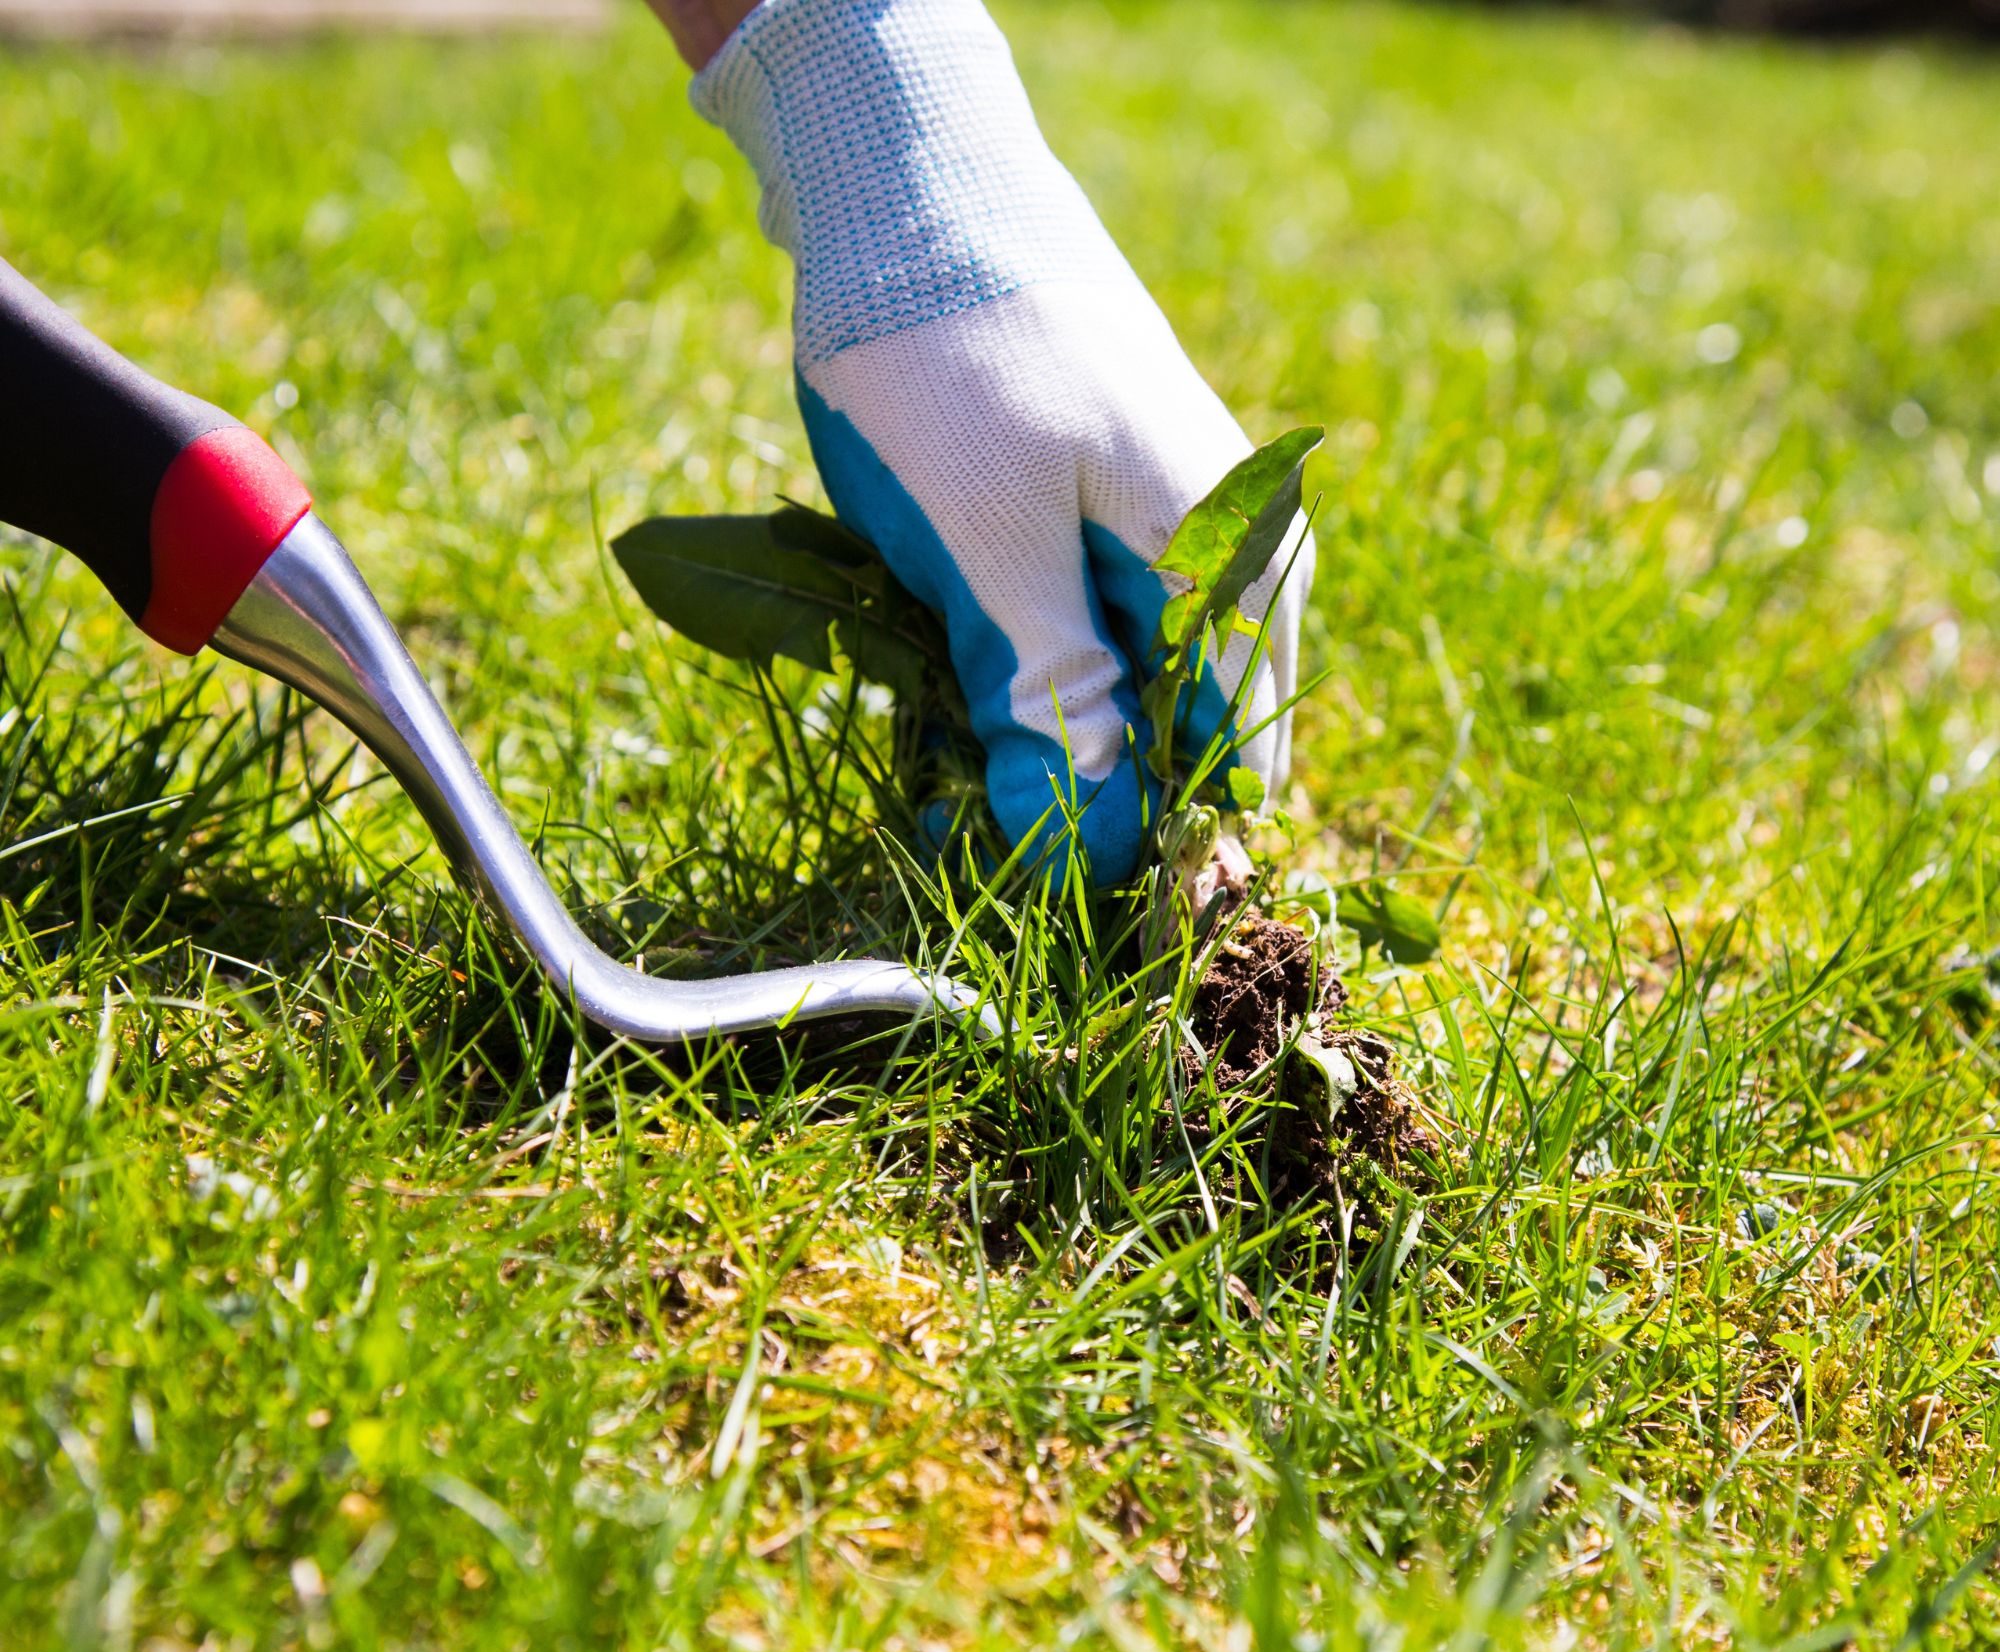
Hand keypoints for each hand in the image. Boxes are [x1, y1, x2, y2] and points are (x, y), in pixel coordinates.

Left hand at [691, 0, 1313, 884]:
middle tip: (970, 818)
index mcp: (1230, 558)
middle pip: (1185, 730)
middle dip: (1086, 789)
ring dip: (1043, 735)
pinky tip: (951, 678)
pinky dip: (1024, 672)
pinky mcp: (1111, 514)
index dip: (1143, 837)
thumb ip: (1053, 693)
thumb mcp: (987, 545)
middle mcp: (1231, 549)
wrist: (905, 179)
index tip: (1045, 879)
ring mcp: (1174, 528)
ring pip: (1132, 687)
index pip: (1228, 756)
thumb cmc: (950, 354)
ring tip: (945, 752)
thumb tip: (1092, 840)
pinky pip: (1091, 629)